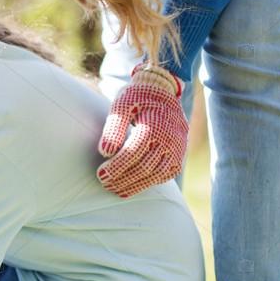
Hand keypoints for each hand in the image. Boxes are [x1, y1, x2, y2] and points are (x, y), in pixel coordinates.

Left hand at [97, 64, 188, 197]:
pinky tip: (130, 187)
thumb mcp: (121, 105)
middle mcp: (169, 138)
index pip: (133, 152)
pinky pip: (165, 175)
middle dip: (122, 179)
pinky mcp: (179, 155)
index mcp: (154, 124)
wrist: (162, 91)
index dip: (116, 166)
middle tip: (104, 183)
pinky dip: (148, 183)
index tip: (100, 174)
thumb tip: (105, 153)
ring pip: (156, 174)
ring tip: (114, 189)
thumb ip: (113, 127)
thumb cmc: (137, 98)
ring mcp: (177, 148)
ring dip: (134, 185)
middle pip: (144, 167)